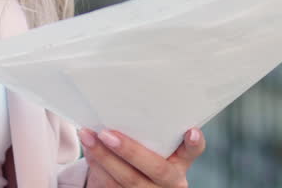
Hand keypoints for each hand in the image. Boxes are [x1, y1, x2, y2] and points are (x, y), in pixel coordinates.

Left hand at [79, 127, 203, 187]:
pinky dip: (97, 168)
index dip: (194, 143)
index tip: (190, 131)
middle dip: (128, 150)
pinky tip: (89, 152)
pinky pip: (112, 187)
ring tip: (87, 137)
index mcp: (181, 163)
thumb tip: (128, 102)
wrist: (139, 183)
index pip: (193, 151)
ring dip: (103, 158)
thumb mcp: (158, 146)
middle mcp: (170, 181)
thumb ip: (154, 132)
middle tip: (105, 133)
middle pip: (154, 168)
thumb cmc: (148, 155)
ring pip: (128, 180)